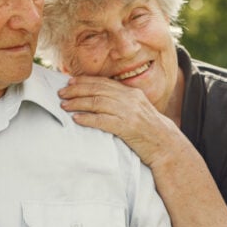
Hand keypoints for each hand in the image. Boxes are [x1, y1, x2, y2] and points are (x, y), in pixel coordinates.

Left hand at [58, 76, 183, 168]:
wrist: (166, 145)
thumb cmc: (149, 131)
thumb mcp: (138, 110)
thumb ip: (123, 103)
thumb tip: (101, 100)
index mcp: (132, 93)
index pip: (104, 83)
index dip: (85, 81)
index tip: (70, 81)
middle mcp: (130, 100)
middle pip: (98, 90)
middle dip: (76, 90)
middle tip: (61, 93)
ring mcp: (129, 113)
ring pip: (97, 103)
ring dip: (78, 103)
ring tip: (64, 105)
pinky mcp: (127, 128)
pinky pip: (103, 121)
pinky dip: (88, 119)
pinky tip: (76, 119)